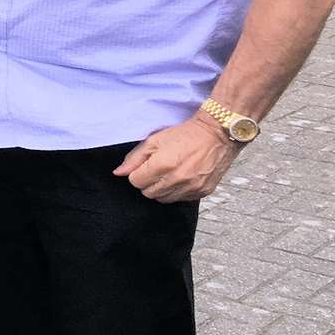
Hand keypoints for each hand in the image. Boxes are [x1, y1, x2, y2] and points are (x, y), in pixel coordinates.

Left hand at [113, 115, 241, 202]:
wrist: (216, 135)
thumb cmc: (184, 135)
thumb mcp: (154, 140)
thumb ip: (134, 158)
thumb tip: (118, 173)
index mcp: (163, 164)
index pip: (136, 182)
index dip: (137, 174)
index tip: (144, 167)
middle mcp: (177, 179)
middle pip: (148, 193)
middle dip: (147, 182)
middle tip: (156, 170)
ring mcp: (192, 187)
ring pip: (163, 199)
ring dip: (161, 189)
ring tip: (168, 173)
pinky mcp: (202, 192)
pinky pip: (181, 199)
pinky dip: (176, 192)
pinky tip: (181, 178)